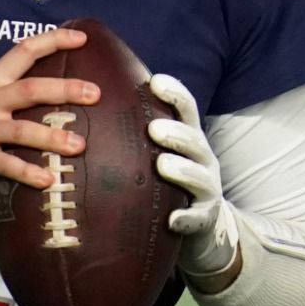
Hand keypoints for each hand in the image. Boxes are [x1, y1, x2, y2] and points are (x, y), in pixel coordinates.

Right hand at [0, 28, 97, 203]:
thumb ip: (15, 93)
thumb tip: (64, 90)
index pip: (23, 51)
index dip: (52, 41)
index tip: (82, 39)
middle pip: (30, 89)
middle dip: (64, 90)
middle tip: (94, 94)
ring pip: (21, 129)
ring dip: (52, 136)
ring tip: (79, 145)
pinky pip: (6, 164)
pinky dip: (28, 171)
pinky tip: (47, 179)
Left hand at [146, 74, 239, 277]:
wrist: (204, 223)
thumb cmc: (170, 178)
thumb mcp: (165, 150)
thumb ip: (143, 129)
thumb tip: (98, 97)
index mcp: (190, 138)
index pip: (187, 110)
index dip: (175, 94)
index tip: (156, 82)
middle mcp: (202, 159)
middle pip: (194, 141)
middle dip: (176, 133)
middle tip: (153, 128)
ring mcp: (206, 189)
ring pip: (198, 177)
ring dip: (182, 170)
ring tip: (163, 165)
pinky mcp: (204, 218)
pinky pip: (197, 218)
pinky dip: (186, 218)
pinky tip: (172, 219)